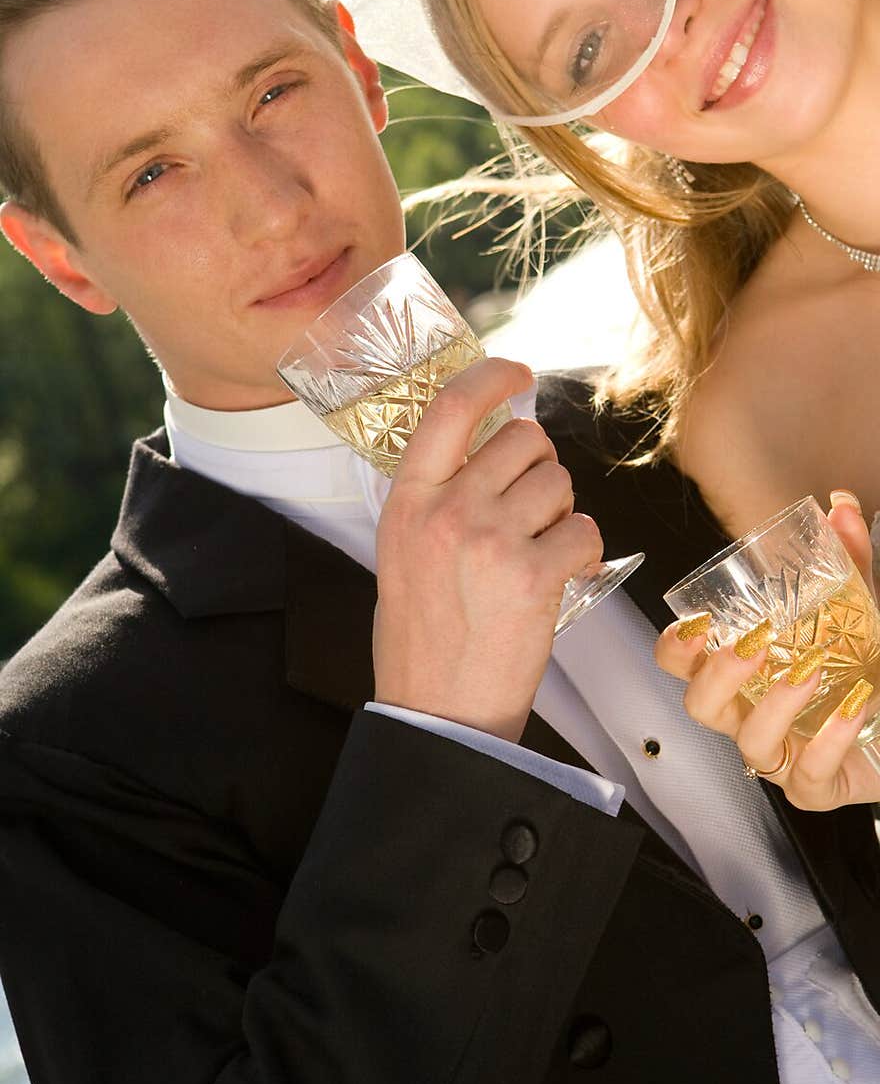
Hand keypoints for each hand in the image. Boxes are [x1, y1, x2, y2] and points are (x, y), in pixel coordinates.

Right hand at [373, 357, 601, 742]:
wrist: (438, 712)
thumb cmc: (423, 636)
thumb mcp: (402, 551)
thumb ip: (438, 495)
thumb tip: (488, 441)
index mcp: (408, 501)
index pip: (450, 407)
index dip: (491, 376)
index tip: (516, 371)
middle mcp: (447, 512)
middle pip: (524, 440)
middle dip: (539, 466)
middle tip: (528, 509)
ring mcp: (491, 542)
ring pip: (561, 482)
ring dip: (561, 512)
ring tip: (535, 553)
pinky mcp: (534, 576)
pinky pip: (584, 531)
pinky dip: (580, 552)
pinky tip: (556, 579)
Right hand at [656, 494, 879, 810]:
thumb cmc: (867, 667)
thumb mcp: (860, 611)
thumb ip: (849, 562)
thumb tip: (838, 504)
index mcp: (746, 674)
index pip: (683, 665)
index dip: (675, 648)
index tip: (697, 622)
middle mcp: (751, 715)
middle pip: (700, 708)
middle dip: (718, 676)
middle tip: (753, 643)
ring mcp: (783, 756)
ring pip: (750, 746)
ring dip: (775, 704)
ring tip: (813, 670)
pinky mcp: (818, 788)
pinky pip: (808, 776)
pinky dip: (829, 739)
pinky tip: (855, 706)